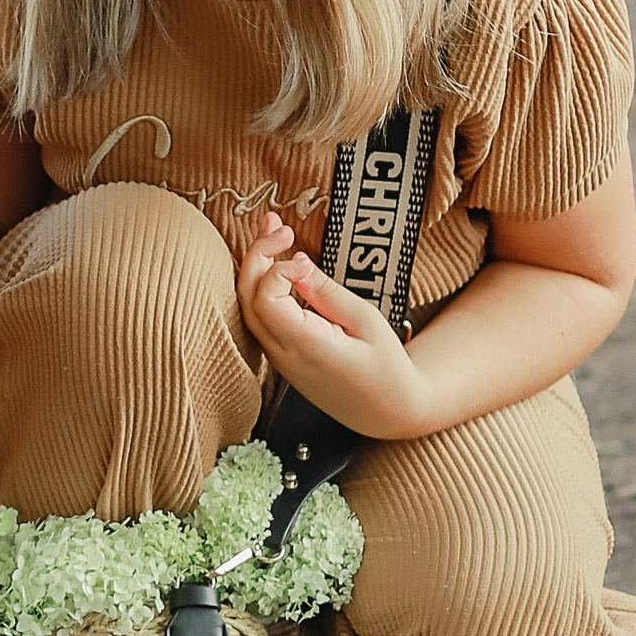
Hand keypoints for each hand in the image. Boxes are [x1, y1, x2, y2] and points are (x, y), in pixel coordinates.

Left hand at [236, 213, 433, 442]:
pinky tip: (274, 262)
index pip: (266, 301)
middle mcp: (284, 355)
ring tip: (273, 231)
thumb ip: (327, 292)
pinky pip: (259, 317)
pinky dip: (262, 286)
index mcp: (307, 347)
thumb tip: (298, 262)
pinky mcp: (281, 357)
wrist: (388, 411)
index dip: (278, 270)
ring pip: (248, 307)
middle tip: (278, 224)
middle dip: (257, 255)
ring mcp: (278, 359)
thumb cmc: (386, 367)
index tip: (307, 259)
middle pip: (247, 299)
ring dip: (256, 266)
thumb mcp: (366, 322)